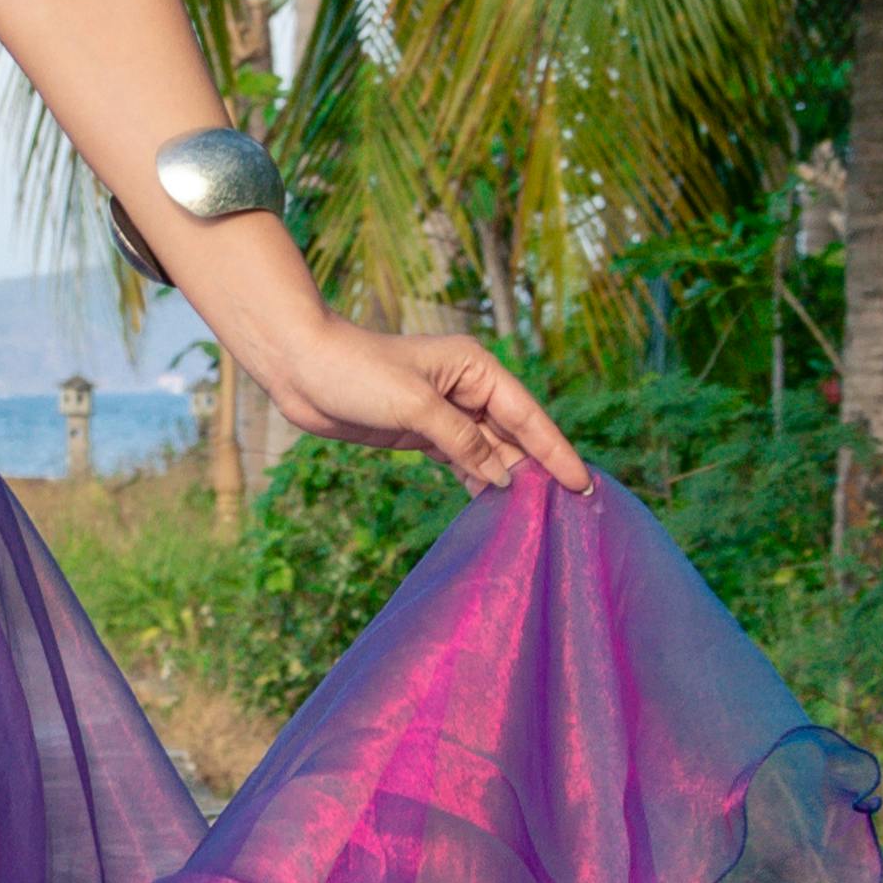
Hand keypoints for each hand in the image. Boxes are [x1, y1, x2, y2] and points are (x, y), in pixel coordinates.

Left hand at [260, 309, 590, 496]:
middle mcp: (467, 388)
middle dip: (539, 468)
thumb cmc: (356, 372)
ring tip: (539, 515)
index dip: (555, 451)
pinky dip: (478, 479)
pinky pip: (463, 459)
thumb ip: (463, 441)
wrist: (301, 368)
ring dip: (510, 478)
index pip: (527, 416)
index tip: (581, 485)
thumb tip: (502, 476)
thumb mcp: (415, 406)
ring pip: (490, 449)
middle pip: (515, 435)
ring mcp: (445, 411)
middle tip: (571, 510)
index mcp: (476, 368)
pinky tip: (494, 504)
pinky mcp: (423, 432)